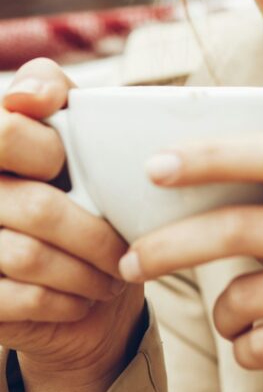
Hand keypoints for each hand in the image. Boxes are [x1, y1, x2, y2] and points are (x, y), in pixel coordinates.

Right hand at [0, 59, 144, 388]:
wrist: (74, 273)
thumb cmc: (77, 186)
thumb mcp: (72, 127)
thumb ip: (51, 90)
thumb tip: (30, 96)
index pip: (10, 134)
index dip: (49, 151)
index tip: (71, 165)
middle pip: (38, 208)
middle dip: (94, 234)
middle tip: (122, 247)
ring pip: (32, 257)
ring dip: (87, 272)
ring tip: (112, 275)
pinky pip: (24, 299)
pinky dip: (67, 301)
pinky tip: (82, 299)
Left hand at [120, 133, 262, 391]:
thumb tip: (177, 185)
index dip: (213, 155)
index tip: (154, 165)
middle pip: (241, 226)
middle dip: (171, 245)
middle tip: (129, 261)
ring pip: (246, 295)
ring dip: (223, 315)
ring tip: (237, 319)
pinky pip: (262, 344)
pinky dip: (246, 349)